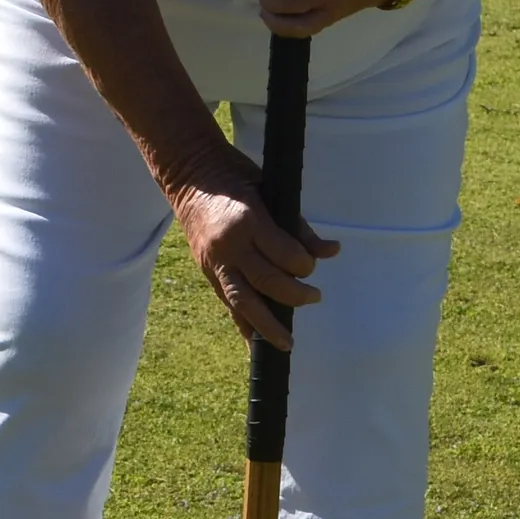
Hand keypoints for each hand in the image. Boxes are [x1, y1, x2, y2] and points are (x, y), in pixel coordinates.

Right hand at [164, 149, 338, 347]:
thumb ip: (298, 226)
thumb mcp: (271, 191)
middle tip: (315, 297)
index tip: (312, 266)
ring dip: (267, 325)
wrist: (189, 175)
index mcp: (250, 220)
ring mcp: (216, 261)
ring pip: (243, 301)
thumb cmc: (236, 176)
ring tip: (286, 343)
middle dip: (295, 295)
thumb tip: (331, 251)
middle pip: (266, 282)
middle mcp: (231, 245)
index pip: (284, 254)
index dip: (304, 266)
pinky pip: (227, 303)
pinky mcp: (207, 272)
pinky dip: (243, 324)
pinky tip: (256, 342)